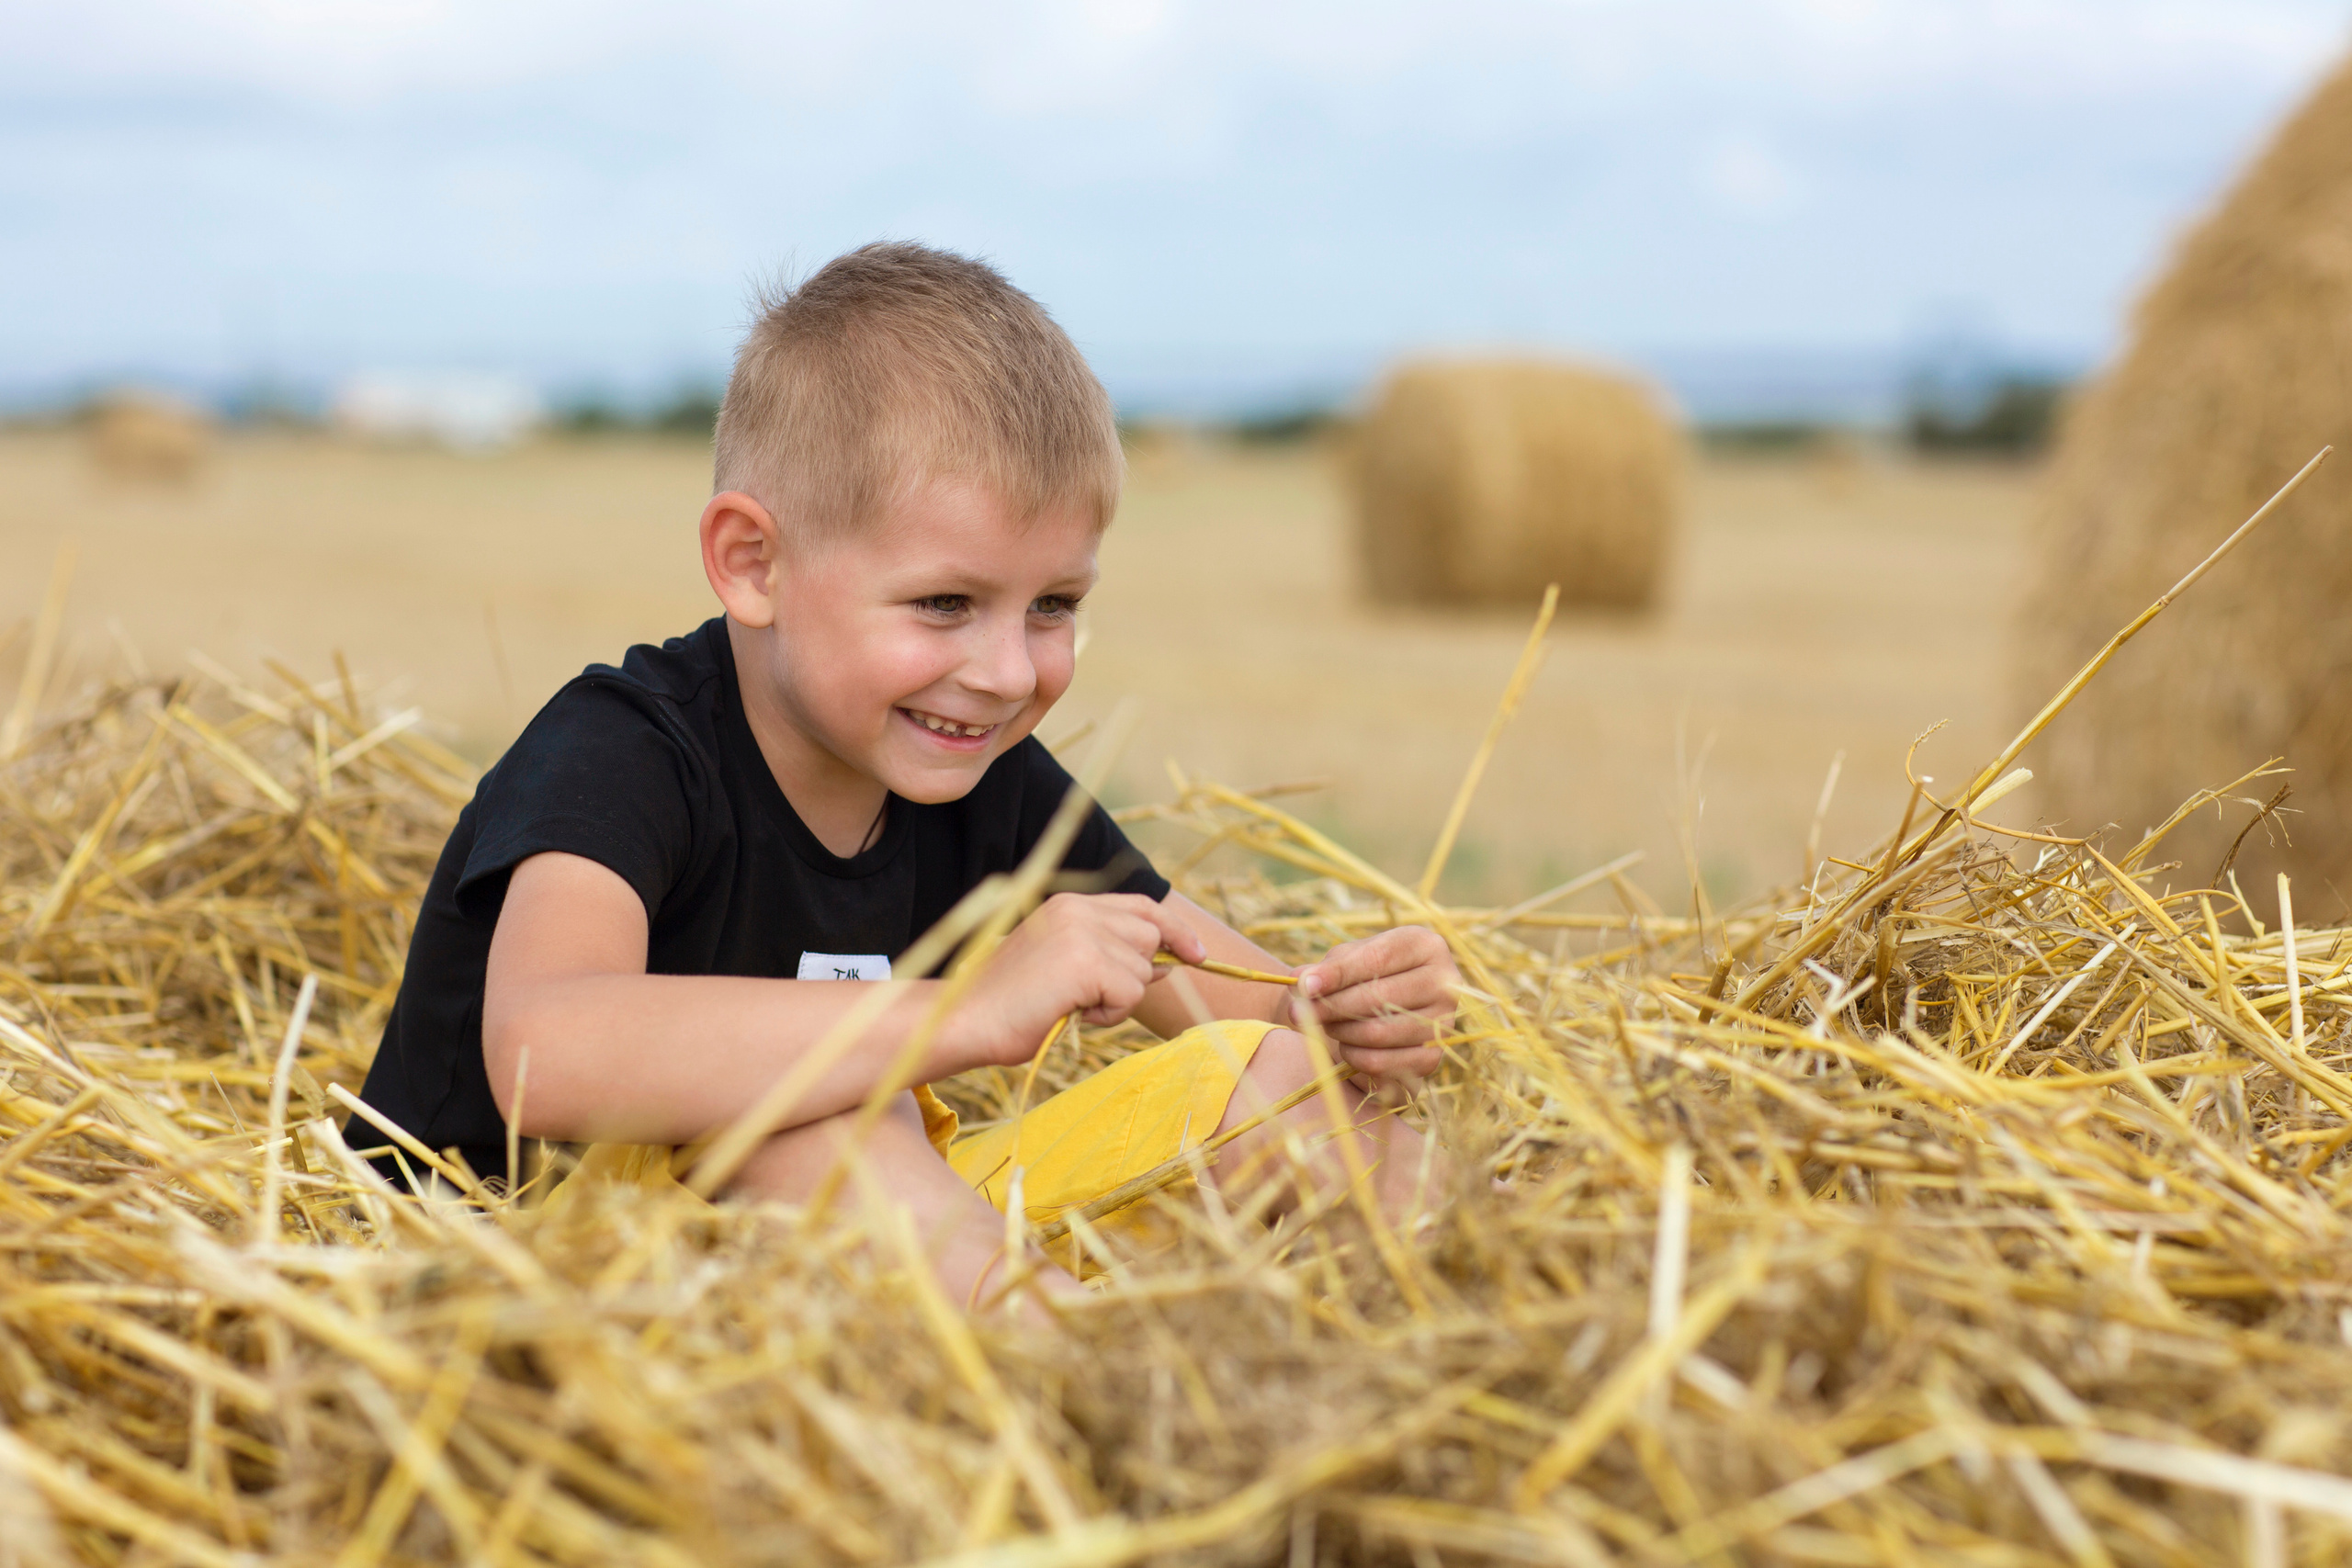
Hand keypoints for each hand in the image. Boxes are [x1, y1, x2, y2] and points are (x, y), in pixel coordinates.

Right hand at [959, 893, 1206, 1066]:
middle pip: (1150, 935)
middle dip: (1139, 972)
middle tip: (1098, 999)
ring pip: (1142, 968)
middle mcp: (1077, 908)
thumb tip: (1169, 961)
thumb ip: (1109, 954)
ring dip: (1118, 999)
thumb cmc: (1011, 1004)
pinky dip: (1109, 1015)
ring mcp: (1081, 931)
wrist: (965, 1019)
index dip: (1174, 930)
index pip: (1142, 905)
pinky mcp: (1085, 961)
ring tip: (1074, 1006)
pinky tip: (1073, 1014)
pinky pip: (1130, 993)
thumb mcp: (1065, 967)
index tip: (1196, 954)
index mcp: (1069, 904)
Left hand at [1291, 925, 1458, 1078]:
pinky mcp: (1433, 1057)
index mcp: (1425, 945)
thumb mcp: (1344, 962)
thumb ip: (1322, 969)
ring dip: (1341, 1032)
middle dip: (1332, 1006)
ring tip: (1325, 1025)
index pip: (1377, 960)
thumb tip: (1300, 981)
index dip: (1337, 974)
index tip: (1304, 986)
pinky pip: (1383, 1063)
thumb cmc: (1364, 976)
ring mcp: (1444, 1022)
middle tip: (1301, 1012)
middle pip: (1379, 997)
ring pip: (1379, 1032)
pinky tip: (1345, 1046)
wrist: (1387, 1010)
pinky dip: (1354, 1057)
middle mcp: (1445, 982)